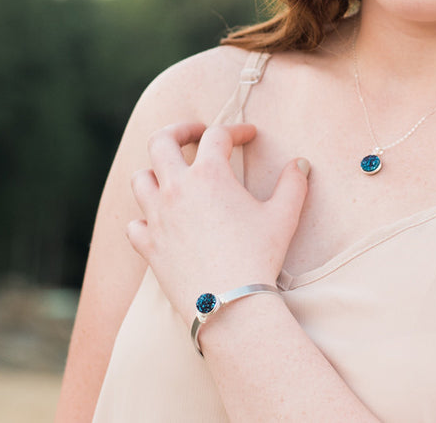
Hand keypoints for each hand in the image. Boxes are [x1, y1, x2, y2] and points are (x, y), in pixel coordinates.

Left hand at [126, 121, 309, 325]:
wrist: (230, 305)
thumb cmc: (259, 256)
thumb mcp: (284, 215)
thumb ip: (294, 183)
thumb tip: (301, 163)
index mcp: (209, 174)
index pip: (217, 135)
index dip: (236, 130)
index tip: (248, 135)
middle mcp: (176, 189)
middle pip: (162, 141)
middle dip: (179, 131)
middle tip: (195, 133)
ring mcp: (157, 217)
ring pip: (140, 179)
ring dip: (155, 171)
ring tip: (172, 174)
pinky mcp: (148, 246)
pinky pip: (134, 224)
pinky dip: (143, 218)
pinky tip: (157, 221)